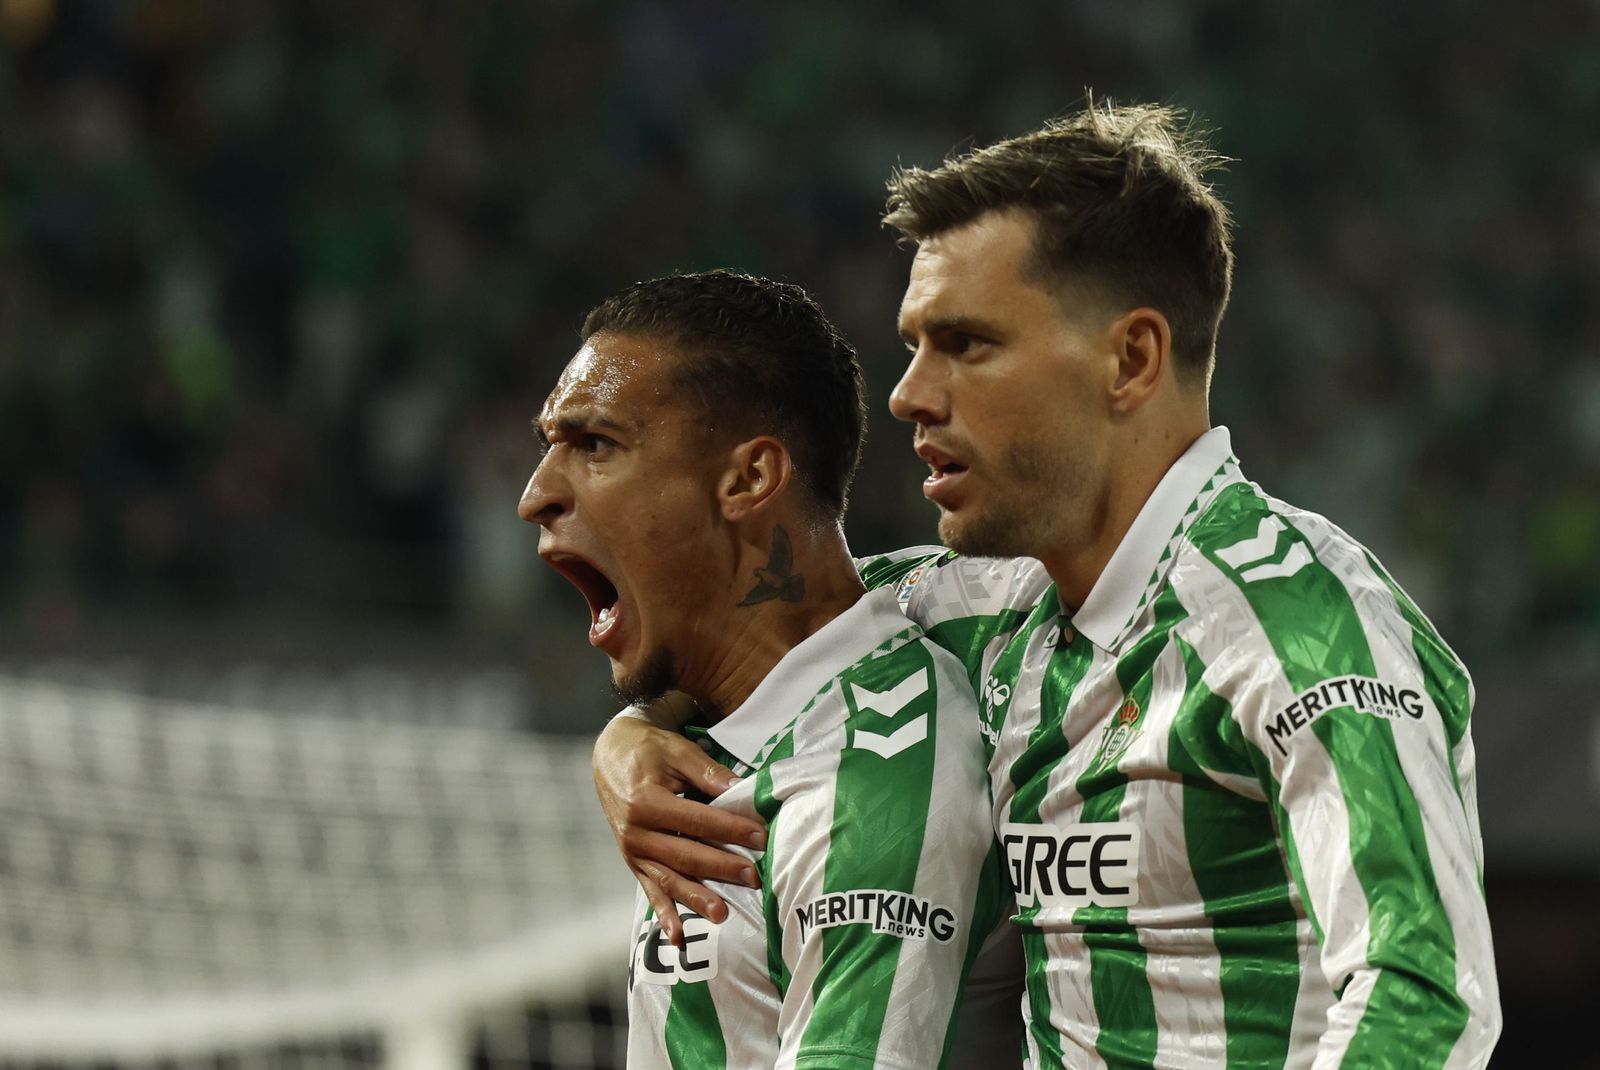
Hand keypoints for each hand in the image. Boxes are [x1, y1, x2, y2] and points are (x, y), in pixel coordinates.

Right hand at [592, 711, 768, 943]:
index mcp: (646, 801)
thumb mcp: (678, 752)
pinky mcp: (633, 863)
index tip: (760, 838)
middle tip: (755, 878)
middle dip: (722, 868)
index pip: (697, 820)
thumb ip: (709, 774)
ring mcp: (632, 851)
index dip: (730, 830)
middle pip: (685, 854)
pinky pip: (650, 891)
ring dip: (696, 899)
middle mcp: (635, 832)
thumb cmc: (650, 751)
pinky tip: (677, 938)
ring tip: (722, 914)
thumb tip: (743, 790)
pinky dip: (664, 915)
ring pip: (669, 879)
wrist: (610, 756)